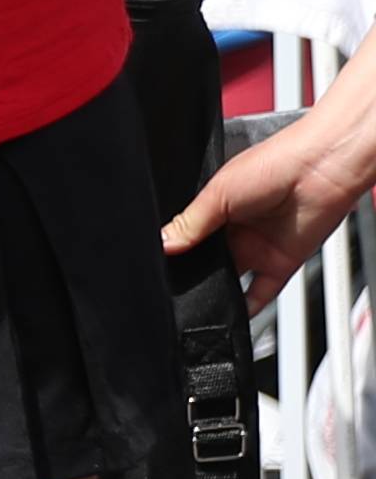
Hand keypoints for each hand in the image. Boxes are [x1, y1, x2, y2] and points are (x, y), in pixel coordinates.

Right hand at [169, 114, 375, 310]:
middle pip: (207, 263)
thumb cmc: (275, 164)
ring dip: (215, 292)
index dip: (174, 250)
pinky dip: (246, 308)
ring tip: (196, 301)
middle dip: (192, 274)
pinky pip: (260, 294)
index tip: (157, 262)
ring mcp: (258, 249)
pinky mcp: (280, 265)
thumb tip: (162, 245)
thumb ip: (190, 223)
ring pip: (229, 281)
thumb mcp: (218, 192)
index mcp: (216, 211)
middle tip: (175, 282)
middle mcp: (236, 232)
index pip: (188, 238)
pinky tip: (229, 314)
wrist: (321, 169)